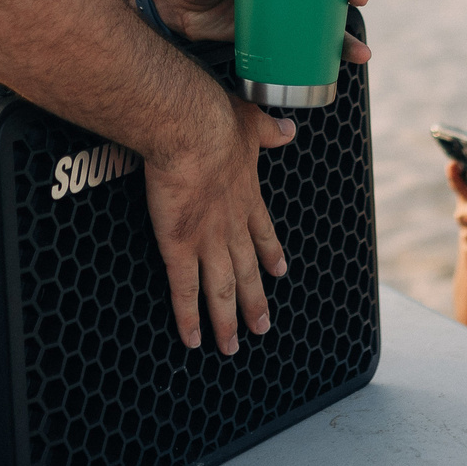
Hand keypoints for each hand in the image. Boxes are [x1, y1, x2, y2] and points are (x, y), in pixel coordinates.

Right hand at [143, 94, 296, 353]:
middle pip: (245, 272)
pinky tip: (192, 339)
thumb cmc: (214, 119)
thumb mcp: (252, 121)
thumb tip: (287, 128)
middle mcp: (231, 225)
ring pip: (221, 290)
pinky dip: (189, 318)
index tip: (278, 272)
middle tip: (262, 327)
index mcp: (246, 196)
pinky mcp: (179, 246)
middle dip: (254, 302)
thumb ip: (269, 129)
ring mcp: (207, 240)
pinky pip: (185, 291)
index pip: (262, 234)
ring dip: (227, 321)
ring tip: (231, 346)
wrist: (190, 127)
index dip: (270, 255)